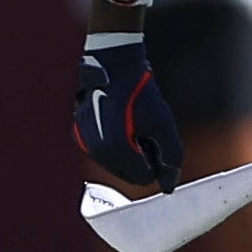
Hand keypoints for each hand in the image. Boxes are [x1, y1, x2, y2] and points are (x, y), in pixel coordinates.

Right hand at [75, 36, 184, 191]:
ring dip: (128, 152)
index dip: (157, 161)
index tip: (155, 137)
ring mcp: (85, 144)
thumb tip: (169, 187)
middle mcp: (96, 150)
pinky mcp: (80, 136)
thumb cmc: (140, 93)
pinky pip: (103, 154)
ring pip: (115, 166)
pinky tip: (118, 123)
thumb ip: (171, 157)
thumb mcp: (164, 123)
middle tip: (145, 130)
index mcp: (116, 148)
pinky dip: (114, 146)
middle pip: (129, 175)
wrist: (113, 65)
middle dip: (142, 158)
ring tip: (131, 124)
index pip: (145, 179)